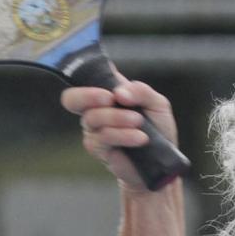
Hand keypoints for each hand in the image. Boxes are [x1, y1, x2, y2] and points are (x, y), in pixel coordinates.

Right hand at [60, 72, 179, 193]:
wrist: (162, 161)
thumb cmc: (158, 129)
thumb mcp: (158, 104)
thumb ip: (141, 91)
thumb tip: (119, 93)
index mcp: (108, 93)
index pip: (87, 78)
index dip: (85, 74)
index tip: (106, 79)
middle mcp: (96, 109)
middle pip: (72, 98)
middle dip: (88, 95)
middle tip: (111, 98)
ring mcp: (94, 129)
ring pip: (93, 118)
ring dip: (117, 118)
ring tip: (139, 122)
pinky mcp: (97, 148)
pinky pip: (103, 137)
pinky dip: (123, 135)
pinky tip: (140, 138)